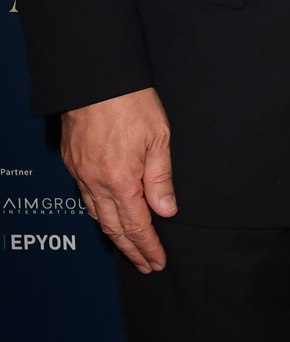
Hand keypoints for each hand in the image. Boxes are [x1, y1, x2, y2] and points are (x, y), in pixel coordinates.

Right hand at [60, 87, 175, 272]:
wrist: (95, 77)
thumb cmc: (130, 101)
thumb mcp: (159, 138)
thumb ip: (160, 177)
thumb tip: (166, 210)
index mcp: (120, 179)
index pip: (136, 226)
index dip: (148, 246)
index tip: (157, 261)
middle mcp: (95, 182)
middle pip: (113, 228)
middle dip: (131, 250)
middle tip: (146, 264)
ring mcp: (80, 172)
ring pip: (96, 214)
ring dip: (114, 234)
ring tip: (129, 248)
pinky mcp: (72, 161)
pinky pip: (85, 197)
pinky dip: (99, 212)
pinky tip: (109, 215)